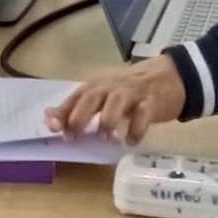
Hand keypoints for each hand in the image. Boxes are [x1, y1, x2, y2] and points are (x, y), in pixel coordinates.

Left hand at [44, 56, 185, 145]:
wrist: (169, 76)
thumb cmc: (129, 90)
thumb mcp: (103, 94)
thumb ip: (77, 106)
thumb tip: (48, 118)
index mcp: (97, 84)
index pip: (76, 97)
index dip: (63, 112)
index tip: (52, 127)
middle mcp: (112, 86)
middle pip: (92, 97)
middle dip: (80, 116)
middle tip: (74, 136)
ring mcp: (132, 93)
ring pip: (116, 103)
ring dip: (107, 121)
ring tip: (105, 138)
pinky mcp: (151, 102)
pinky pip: (142, 116)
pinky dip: (136, 130)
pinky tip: (131, 142)